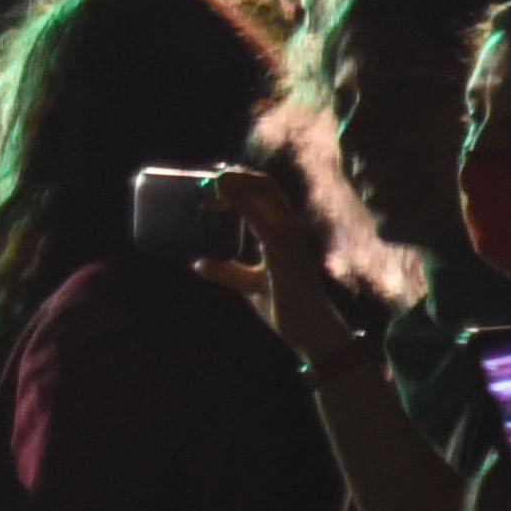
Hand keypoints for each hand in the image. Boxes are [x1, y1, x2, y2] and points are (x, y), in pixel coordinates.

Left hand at [205, 171, 359, 369]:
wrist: (310, 333)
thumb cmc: (287, 309)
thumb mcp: (251, 286)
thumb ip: (230, 272)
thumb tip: (199, 262)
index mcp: (282, 234)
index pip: (264, 196)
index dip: (240, 184)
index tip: (211, 184)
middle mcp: (289, 228)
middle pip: (264, 186)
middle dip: (235, 177)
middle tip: (205, 181)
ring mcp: (289, 235)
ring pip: (265, 191)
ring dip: (237, 181)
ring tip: (212, 181)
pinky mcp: (284, 247)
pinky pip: (262, 214)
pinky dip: (241, 199)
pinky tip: (223, 192)